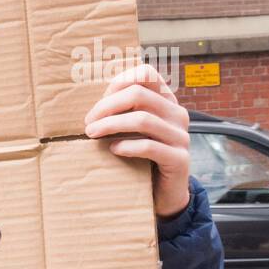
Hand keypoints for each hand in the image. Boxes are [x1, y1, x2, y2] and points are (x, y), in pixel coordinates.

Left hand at [84, 64, 192, 218]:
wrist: (164, 193)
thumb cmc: (140, 158)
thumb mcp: (132, 131)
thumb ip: (121, 113)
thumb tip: (88, 102)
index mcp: (166, 102)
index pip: (146, 74)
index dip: (118, 82)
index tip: (98, 100)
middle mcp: (177, 115)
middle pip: (138, 95)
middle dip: (106, 106)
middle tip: (87, 122)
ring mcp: (181, 137)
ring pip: (143, 119)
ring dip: (111, 125)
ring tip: (91, 134)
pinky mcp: (179, 159)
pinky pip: (149, 147)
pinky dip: (126, 146)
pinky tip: (113, 149)